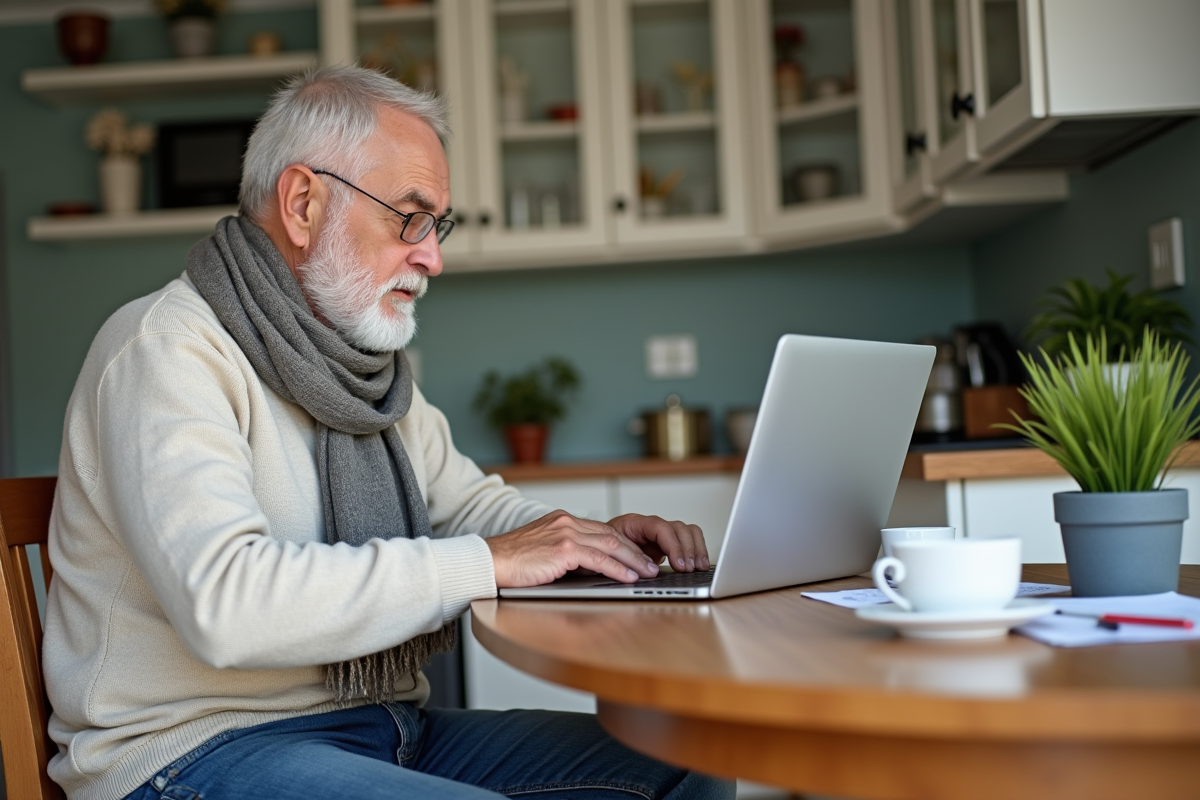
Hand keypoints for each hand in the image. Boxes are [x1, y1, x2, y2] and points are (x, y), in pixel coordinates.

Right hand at [486, 511, 661, 587]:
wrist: (488, 562)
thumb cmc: (511, 563)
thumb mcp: (543, 552)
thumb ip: (566, 555)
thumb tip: (591, 571)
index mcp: (561, 521)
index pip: (601, 531)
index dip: (623, 545)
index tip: (637, 557)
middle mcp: (566, 522)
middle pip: (611, 535)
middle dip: (634, 552)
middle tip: (651, 565)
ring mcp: (565, 533)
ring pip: (610, 545)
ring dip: (633, 561)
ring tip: (648, 573)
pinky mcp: (563, 549)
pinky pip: (599, 559)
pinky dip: (618, 569)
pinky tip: (629, 577)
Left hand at [607, 514, 708, 571]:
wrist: (595, 549)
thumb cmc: (598, 550)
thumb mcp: (604, 555)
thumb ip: (620, 561)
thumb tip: (640, 572)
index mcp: (633, 524)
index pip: (660, 528)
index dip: (672, 545)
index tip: (679, 565)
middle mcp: (649, 526)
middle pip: (678, 528)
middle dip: (687, 549)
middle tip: (688, 569)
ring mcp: (659, 534)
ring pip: (686, 531)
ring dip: (695, 549)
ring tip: (698, 568)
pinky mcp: (665, 544)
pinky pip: (687, 540)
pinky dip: (695, 551)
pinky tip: (699, 565)